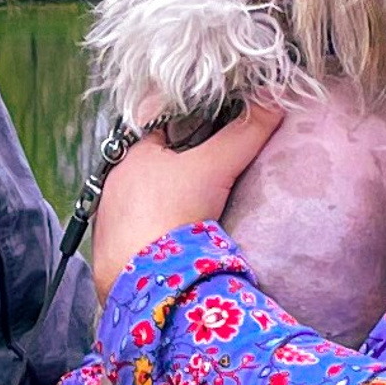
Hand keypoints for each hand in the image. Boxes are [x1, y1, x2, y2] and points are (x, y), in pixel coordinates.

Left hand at [90, 103, 278, 299]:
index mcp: (129, 157)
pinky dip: (160, 226)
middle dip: (182, 160)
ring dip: (170, 196)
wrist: (143, 284)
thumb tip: (274, 100)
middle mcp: (114, 185)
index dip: (190, 119)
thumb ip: (245, 133)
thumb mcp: (214, 167)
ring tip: (200, 201)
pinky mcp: (116, 252)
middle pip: (155, 161)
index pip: (159, 124)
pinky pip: (142, 228)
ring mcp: (111, 220)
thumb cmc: (170, 216)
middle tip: (213, 162)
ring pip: (147, 196)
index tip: (214, 120)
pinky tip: (180, 232)